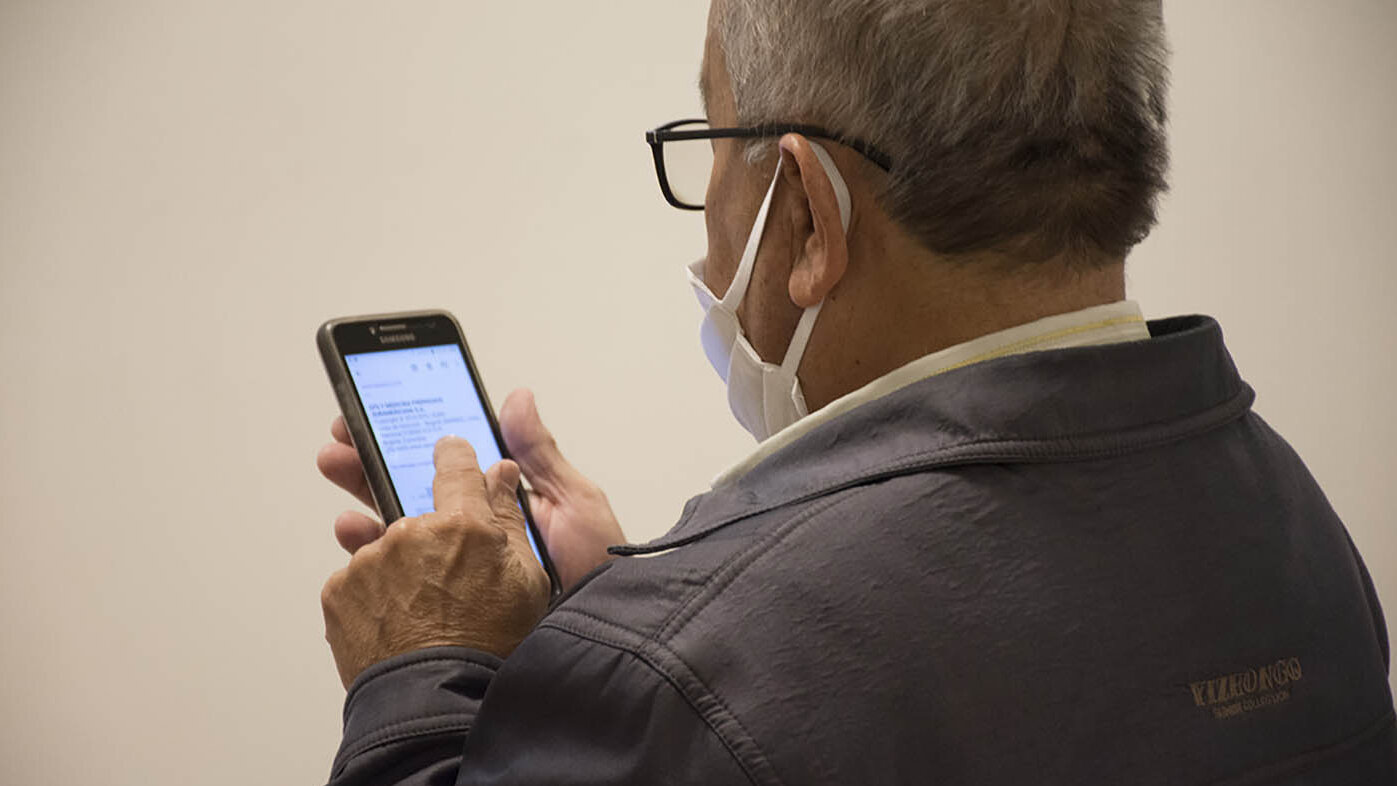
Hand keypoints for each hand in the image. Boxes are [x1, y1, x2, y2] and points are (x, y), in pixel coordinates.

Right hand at [314, 389, 625, 587]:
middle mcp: (475, 537)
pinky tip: (356, 533)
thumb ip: (539, 454)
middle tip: (342, 438)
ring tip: (340, 469)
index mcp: (503, 506)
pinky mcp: (445, 605)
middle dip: (374, 459)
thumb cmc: (598, 570)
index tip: (378, 410)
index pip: (450, 466)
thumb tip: (515, 398)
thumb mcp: (574, 502)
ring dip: (365, 498)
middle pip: (414, 490)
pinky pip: (398, 576)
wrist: (601, 640)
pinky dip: (370, 553)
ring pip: (400, 530)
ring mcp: (457, 570)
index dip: (413, 438)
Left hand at [320, 438, 550, 687]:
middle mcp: (410, 532)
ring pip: (386, 548)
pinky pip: (358, 579)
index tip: (451, 450)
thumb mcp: (526, 579)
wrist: (435, 703)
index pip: (455, 464)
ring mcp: (369, 561)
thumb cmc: (489, 647)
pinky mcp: (338, 589)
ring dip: (400, 567)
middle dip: (430, 535)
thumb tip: (501, 473)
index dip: (455, 455)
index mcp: (463, 524)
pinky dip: (374, 594)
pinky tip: (398, 623)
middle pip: (418, 514)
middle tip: (444, 573)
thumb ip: (509, 518)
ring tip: (423, 612)